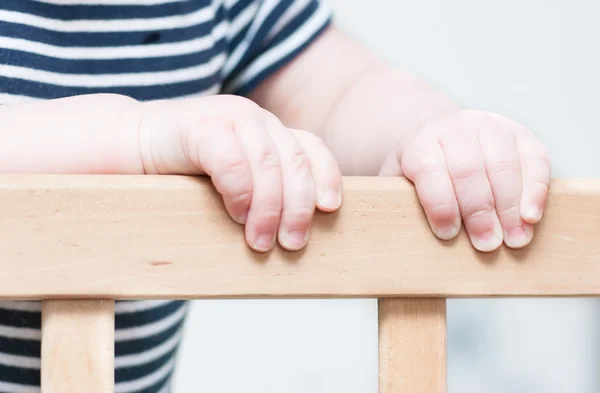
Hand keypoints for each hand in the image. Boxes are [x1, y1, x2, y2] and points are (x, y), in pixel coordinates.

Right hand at [139, 95, 341, 251]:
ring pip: (267, 164)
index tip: (329, 209)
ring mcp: (229, 116)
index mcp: (267, 131)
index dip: (326, 177)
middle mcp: (254, 119)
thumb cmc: (183, 175)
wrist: (128, 147)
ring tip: (262, 242)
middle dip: (298, 207)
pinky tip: (235, 215)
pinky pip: (232, 161)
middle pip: (294, 161)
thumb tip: (294, 234)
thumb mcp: (232, 182)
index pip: (310, 148)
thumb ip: (262, 192)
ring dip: (269, 209)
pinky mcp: (200, 124)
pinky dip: (239, 192)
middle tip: (292, 244)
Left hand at [379, 110, 550, 251]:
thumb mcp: (399, 187)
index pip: (429, 169)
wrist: (440, 143)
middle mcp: (456, 128)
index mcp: (420, 142)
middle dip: (478, 210)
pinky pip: (534, 159)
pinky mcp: (521, 135)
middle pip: (469, 168)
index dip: (440, 205)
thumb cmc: (419, 178)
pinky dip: (536, 189)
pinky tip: (531, 217)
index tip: (448, 235)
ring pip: (503, 163)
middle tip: (486, 245)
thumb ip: (403, 206)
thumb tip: (410, 244)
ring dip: (510, 205)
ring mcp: (491, 127)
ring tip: (514, 240)